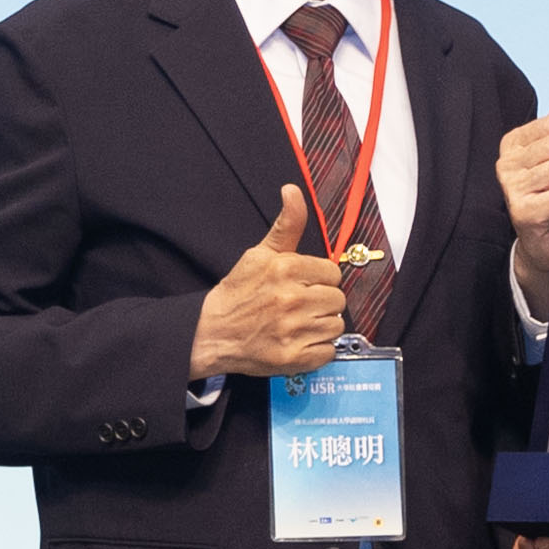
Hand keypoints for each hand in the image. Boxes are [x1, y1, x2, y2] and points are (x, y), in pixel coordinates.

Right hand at [192, 186, 352, 382]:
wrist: (211, 332)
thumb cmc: (238, 293)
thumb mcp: (260, 253)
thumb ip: (287, 224)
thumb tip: (293, 190)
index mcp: (286, 269)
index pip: (332, 272)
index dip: (320, 279)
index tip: (304, 284)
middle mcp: (292, 299)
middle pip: (338, 299)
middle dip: (322, 301)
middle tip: (300, 305)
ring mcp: (293, 330)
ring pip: (336, 325)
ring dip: (320, 325)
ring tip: (298, 323)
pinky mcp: (294, 358)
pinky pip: (328, 351)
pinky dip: (317, 349)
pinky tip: (298, 340)